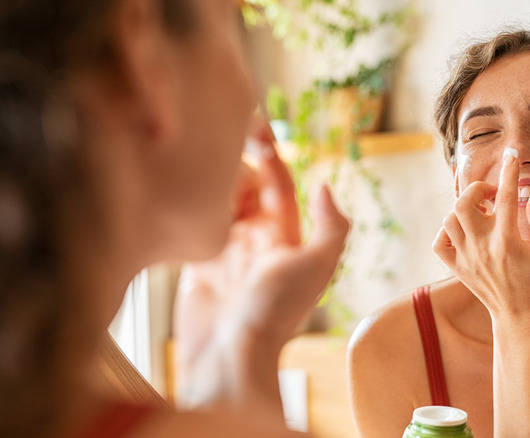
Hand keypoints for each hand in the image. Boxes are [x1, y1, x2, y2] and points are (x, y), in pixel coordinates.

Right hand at [173, 121, 348, 408]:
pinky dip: (190, 208)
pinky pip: (193, 224)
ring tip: (198, 167)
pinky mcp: (195, 264)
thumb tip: (323, 184)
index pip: (277, 182)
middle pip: (244, 185)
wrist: (228, 356)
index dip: (267, 153)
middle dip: (234, 164)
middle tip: (216, 149)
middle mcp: (256, 239)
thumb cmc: (275, 314)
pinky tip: (181, 190)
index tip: (251, 124)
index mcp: (285, 235)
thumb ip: (330, 226)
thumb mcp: (316, 267)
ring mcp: (225, 251)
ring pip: (218, 201)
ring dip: (212, 182)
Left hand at [432, 149, 529, 320]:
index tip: (511, 156)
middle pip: (464, 204)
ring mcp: (466, 258)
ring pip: (449, 220)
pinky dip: (446, 231)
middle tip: (491, 194)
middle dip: (476, 190)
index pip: (505, 197)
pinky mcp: (456, 267)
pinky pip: (439, 243)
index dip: (509, 172)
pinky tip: (464, 231)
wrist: (519, 315)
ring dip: (463, 209)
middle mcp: (482, 248)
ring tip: (481, 213)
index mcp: (508, 242)